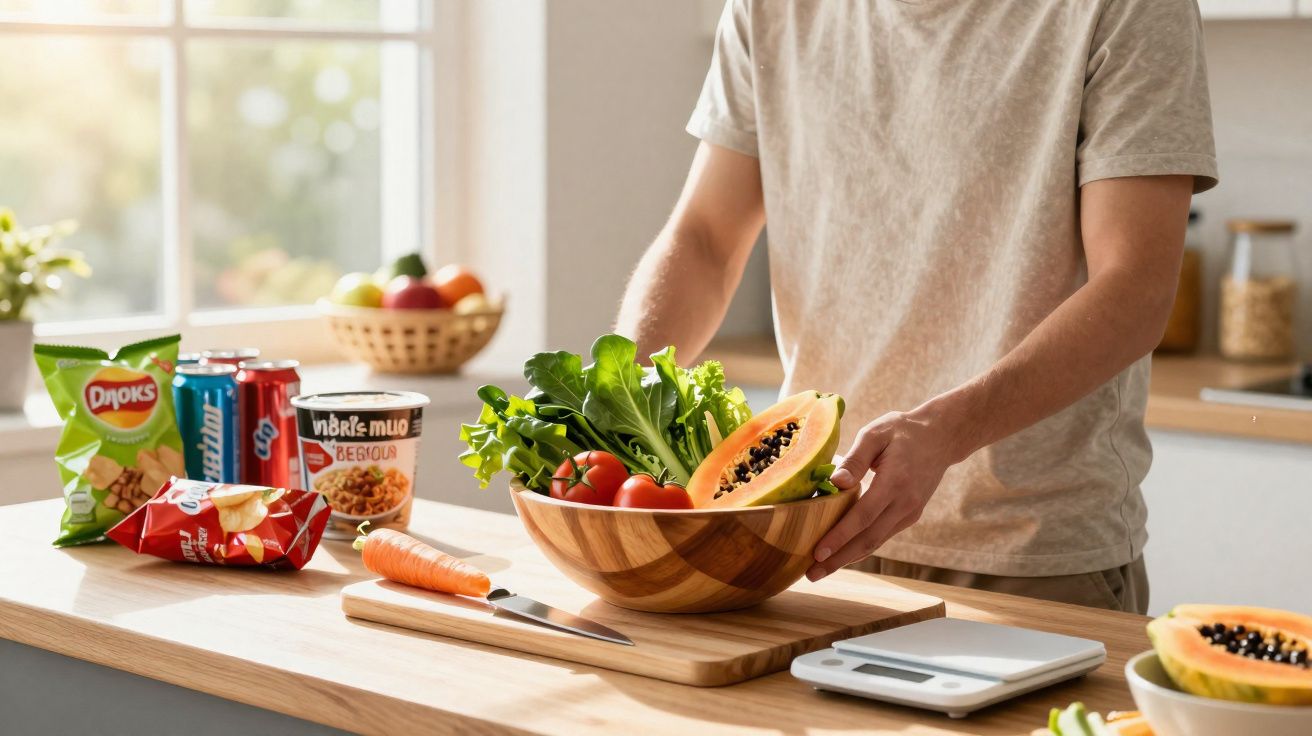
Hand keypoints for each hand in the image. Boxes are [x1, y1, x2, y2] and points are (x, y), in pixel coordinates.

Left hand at [806, 408, 962, 580]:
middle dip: (838, 559)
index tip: (817, 552)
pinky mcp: (910, 515)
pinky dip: (861, 547)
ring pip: (876, 542)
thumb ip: (855, 459)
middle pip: (868, 539)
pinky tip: (841, 554)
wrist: (941, 436)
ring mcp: (909, 512)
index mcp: (895, 482)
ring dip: (848, 559)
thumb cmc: (902, 431)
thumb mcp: (875, 434)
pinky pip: (882, 535)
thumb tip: (836, 483)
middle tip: (811, 574)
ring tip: (820, 570)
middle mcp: (905, 504)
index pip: (863, 516)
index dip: (840, 537)